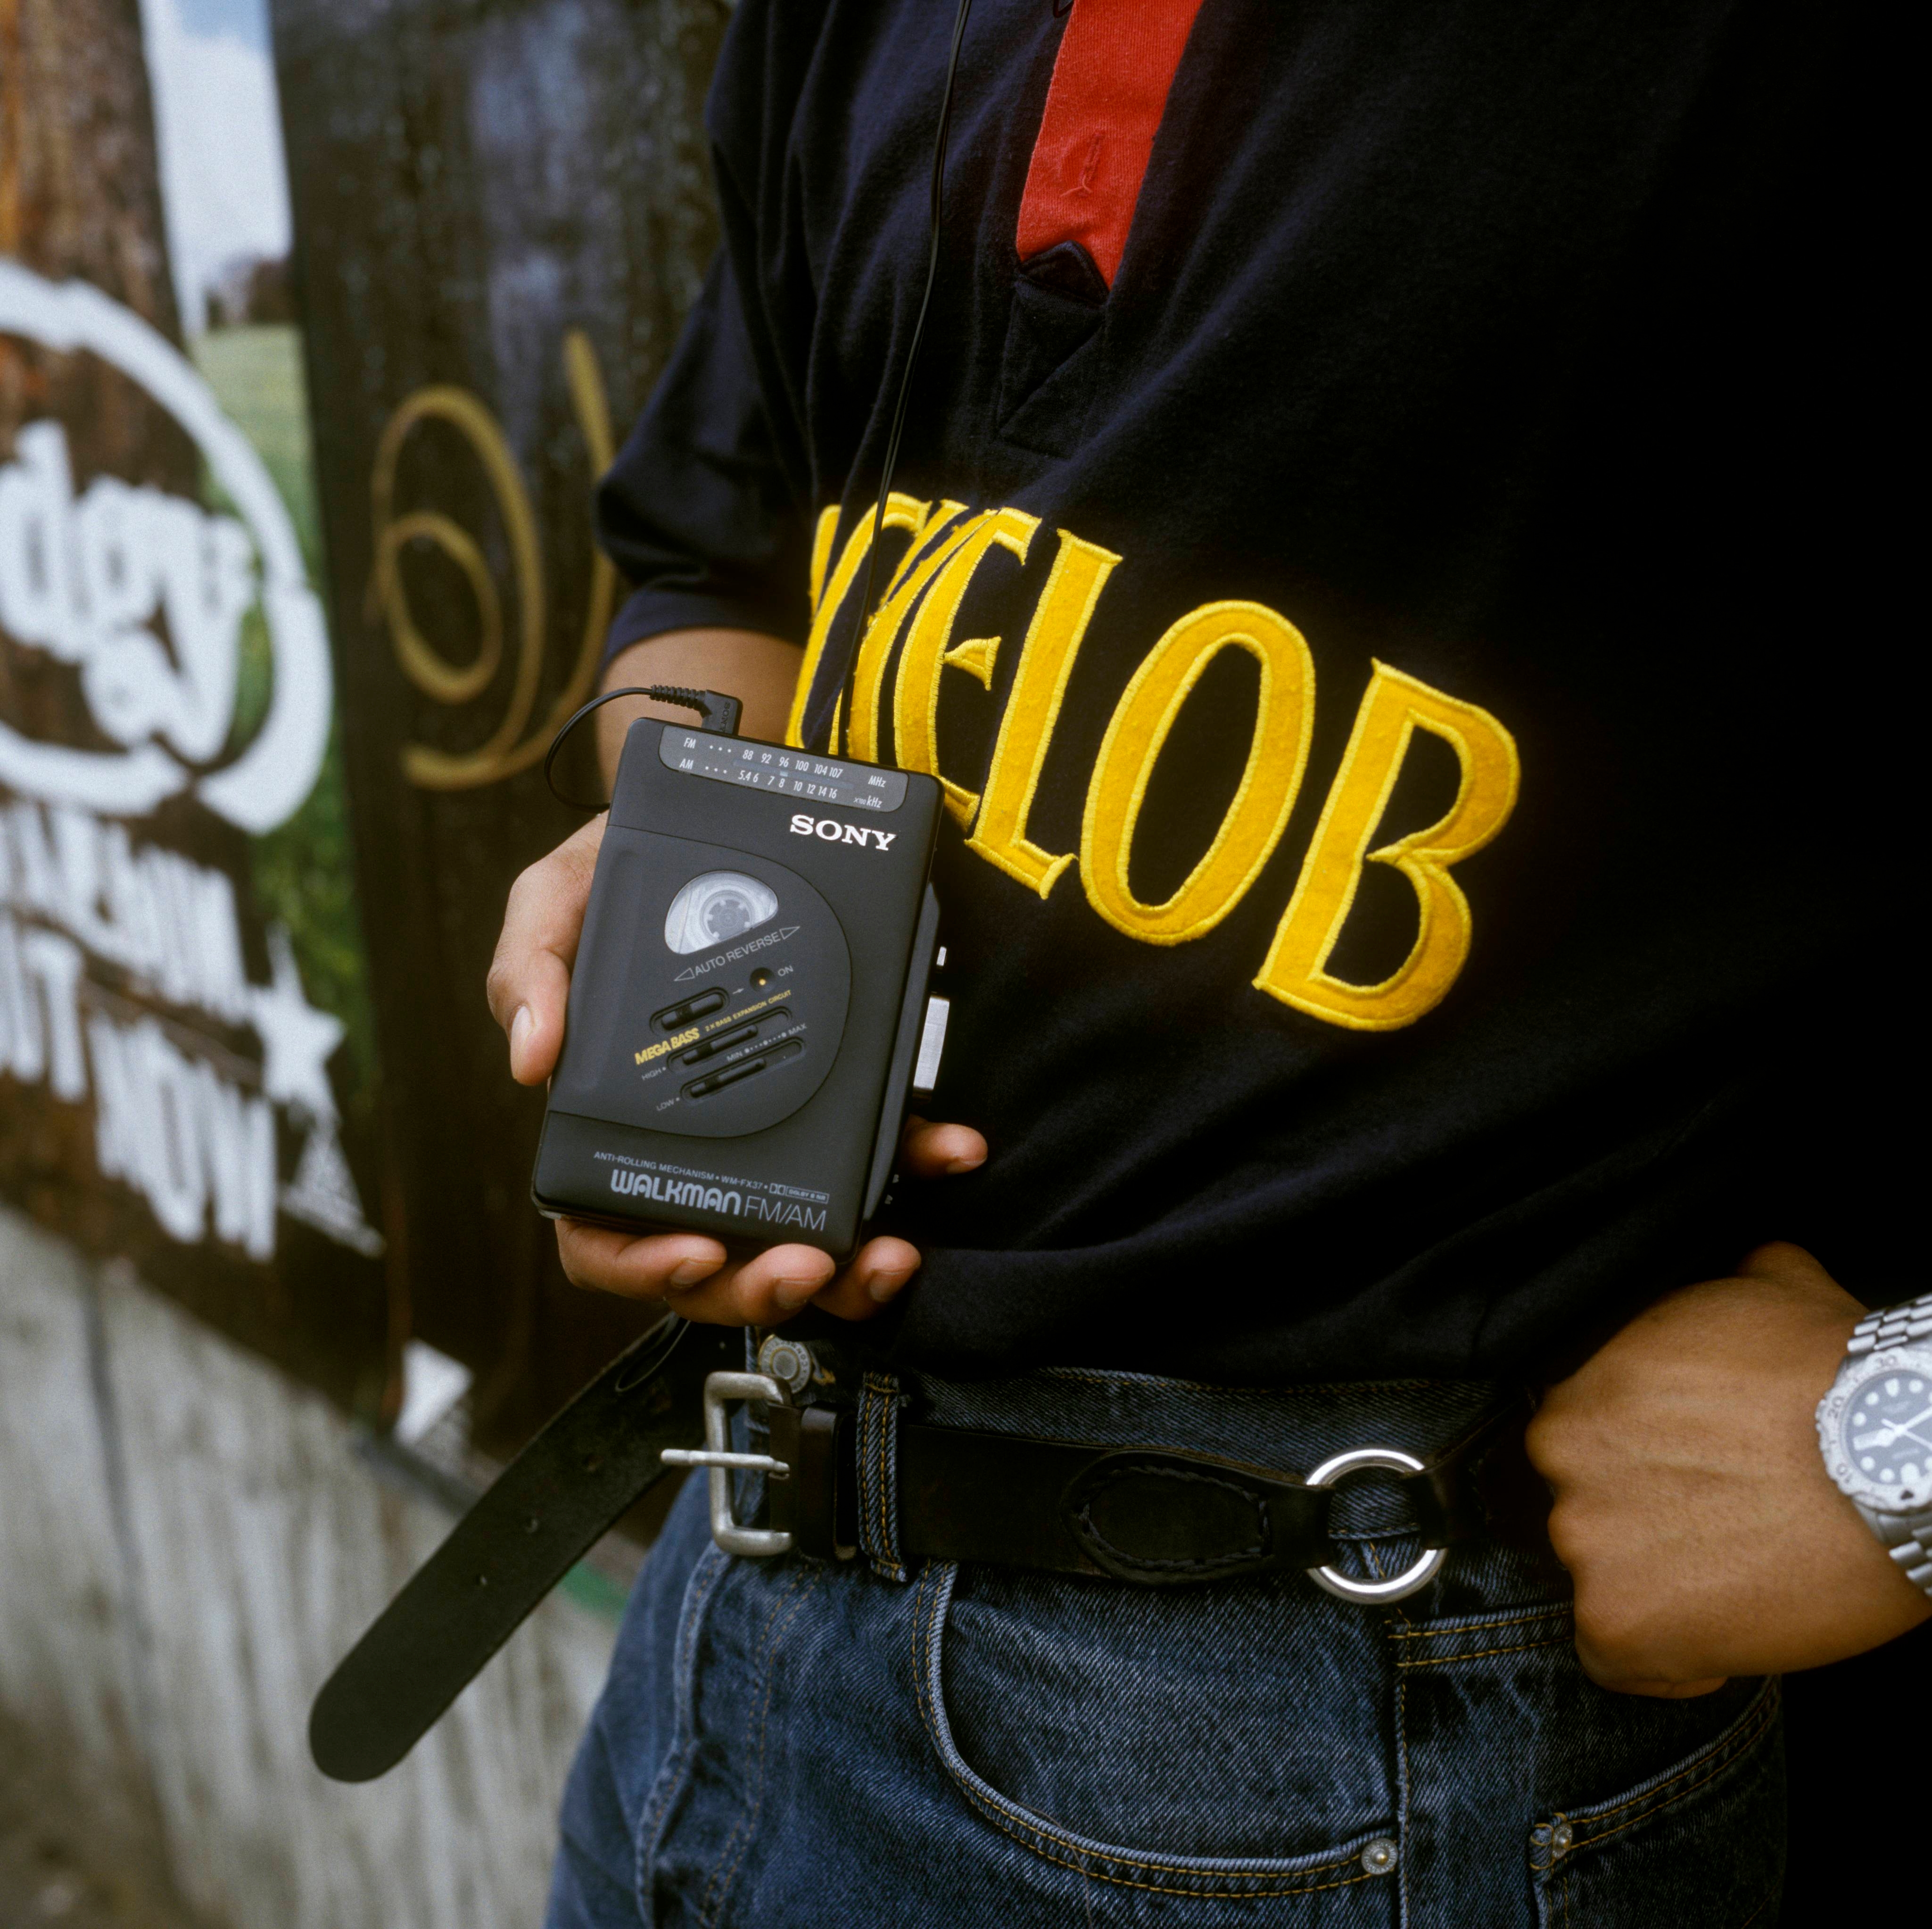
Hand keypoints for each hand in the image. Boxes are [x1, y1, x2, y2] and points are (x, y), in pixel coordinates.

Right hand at [486, 812, 984, 1325]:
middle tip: (806, 1265)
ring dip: (852, 1271)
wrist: (711, 825)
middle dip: (763, 1288)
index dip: (645, 1267)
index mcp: (611, 1130)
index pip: (607, 1238)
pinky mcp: (839, 1099)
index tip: (700, 1250)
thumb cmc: (619, 880)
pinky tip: (952, 1150)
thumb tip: (529, 1060)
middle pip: (718, 1268)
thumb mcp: (555, 903)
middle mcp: (693, 1150)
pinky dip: (919, 1167)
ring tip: (891, 1254)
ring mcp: (772, 1135)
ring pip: (805, 1241)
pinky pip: (880, 1157)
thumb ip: (527, 970)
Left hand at [1526, 1243, 1931, 1697]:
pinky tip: (1714, 1647)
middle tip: (1719, 1531)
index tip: (1687, 1481)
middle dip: (1643, 1525)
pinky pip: (1616, 1662)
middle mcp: (1564, 1469)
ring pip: (1603, 1584)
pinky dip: (1663, 1663)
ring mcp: (1587, 1548)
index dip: (1636, 1470)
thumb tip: (1752, 1266)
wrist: (1901, 1462)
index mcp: (1577, 1398)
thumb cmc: (1837, 1376)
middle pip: (1587, 1513)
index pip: (1579, 1450)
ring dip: (1659, 1589)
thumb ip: (1730, 1286)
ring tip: (1736, 1582)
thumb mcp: (1772, 1287)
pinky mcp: (1622, 1623)